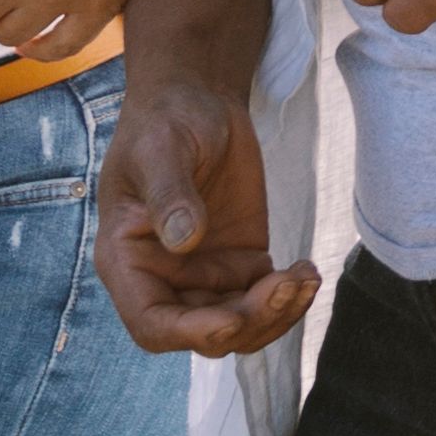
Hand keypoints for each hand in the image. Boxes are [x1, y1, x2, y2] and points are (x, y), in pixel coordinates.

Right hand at [94, 71, 315, 354]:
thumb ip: (170, 195)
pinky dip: (290, 297)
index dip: (189, 332)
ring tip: (304, 277)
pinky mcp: (241, 265)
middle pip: (204, 333)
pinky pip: (266, 301)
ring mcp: (204, 277)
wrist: (198, 102)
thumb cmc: (166, 121)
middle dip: (248, 322)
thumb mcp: (162, 150)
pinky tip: (307, 270)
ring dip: (276, 315)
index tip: (231, 320)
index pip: (152, 323)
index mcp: (128, 261)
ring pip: (241, 326)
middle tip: (285, 285)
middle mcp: (164, 280)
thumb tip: (183, 241)